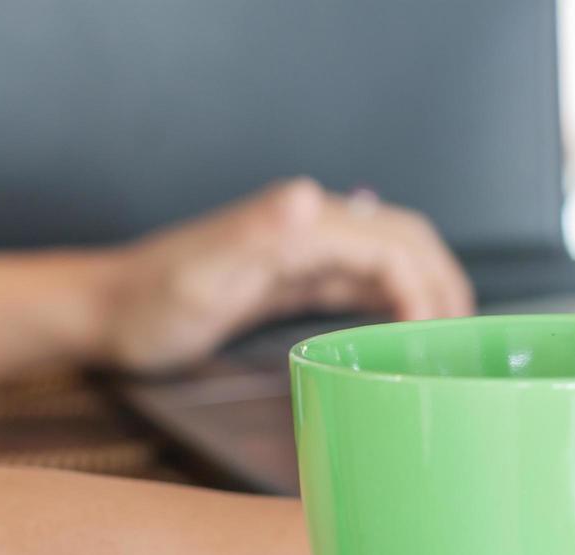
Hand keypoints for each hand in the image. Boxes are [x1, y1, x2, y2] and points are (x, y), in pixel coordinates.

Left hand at [92, 178, 473, 371]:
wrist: (109, 312)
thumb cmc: (151, 303)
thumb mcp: (200, 271)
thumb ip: (254, 230)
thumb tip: (310, 196)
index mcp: (298, 226)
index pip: (390, 245)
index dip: (422, 287)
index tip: (432, 337)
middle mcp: (309, 229)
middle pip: (405, 239)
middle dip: (444, 282)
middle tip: (464, 337)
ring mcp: (304, 251)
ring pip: (393, 256)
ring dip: (430, 287)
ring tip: (451, 334)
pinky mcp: (297, 275)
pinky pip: (365, 278)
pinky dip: (399, 298)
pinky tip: (406, 328)